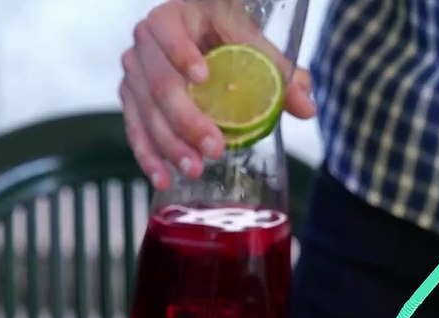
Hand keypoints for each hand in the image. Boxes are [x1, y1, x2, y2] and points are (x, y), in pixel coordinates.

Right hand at [119, 0, 316, 190]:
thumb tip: (307, 108)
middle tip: (214, 148)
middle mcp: (145, 43)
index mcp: (173, 17)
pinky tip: (164, 178)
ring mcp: (134, 73)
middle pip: (159, 83)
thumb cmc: (226, 37)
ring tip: (195, 169)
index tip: (204, 78)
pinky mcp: (131, 100)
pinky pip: (135, 130)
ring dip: (170, 145)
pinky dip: (149, 156)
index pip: (168, 30)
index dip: (181, 53)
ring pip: (146, 112)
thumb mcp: (252, 44)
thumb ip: (278, 72)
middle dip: (186, 120)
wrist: (201, 40)